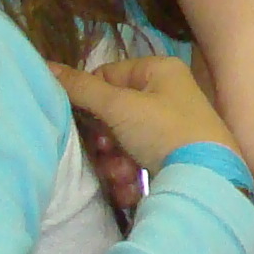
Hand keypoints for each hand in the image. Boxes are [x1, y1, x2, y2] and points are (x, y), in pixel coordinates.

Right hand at [52, 52, 233, 174]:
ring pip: (122, 142)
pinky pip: (137, 161)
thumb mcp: (120, 106)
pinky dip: (129, 176)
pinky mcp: (172, 158)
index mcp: (159, 71)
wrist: (207, 180)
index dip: (90, 98)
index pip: (108, 75)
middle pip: (113, 114)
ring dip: (114, 162)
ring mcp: (170, 128)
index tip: (82, 119)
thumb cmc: (164, 131)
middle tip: (105, 149)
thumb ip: (82, 89)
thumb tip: (46, 66)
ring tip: (123, 174)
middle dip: (104, 139)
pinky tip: (132, 187)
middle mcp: (167, 95)